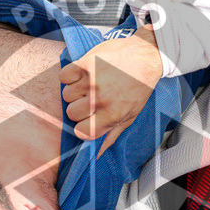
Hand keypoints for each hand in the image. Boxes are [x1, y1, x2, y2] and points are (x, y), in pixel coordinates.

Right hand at [59, 28, 162, 156]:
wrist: (145, 55)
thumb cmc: (139, 86)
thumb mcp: (131, 115)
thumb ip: (111, 134)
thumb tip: (96, 153)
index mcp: (112, 115)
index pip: (81, 132)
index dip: (83, 126)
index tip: (88, 119)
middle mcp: (100, 99)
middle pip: (71, 113)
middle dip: (80, 107)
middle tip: (92, 98)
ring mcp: (91, 81)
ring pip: (66, 95)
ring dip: (75, 91)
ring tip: (90, 84)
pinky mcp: (85, 64)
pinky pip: (63, 77)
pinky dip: (69, 76)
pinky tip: (83, 74)